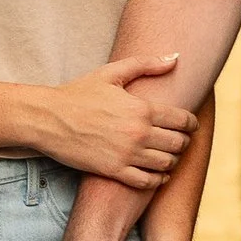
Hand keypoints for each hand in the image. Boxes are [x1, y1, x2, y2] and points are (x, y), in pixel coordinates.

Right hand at [39, 56, 198, 187]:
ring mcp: (127, 155)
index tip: (190, 124)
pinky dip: (158, 179)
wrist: (48, 119)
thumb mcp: (112, 73)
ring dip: (173, 160)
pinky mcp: (114, 171)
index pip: (183, 120)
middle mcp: (138, 133)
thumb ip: (147, 64)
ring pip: (166, 164)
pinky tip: (157, 174)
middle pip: (179, 144)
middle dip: (184, 142)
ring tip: (169, 155)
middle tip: (180, 140)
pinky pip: (147, 182)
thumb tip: (176, 58)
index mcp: (142, 108)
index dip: (192, 123)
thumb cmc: (79, 93)